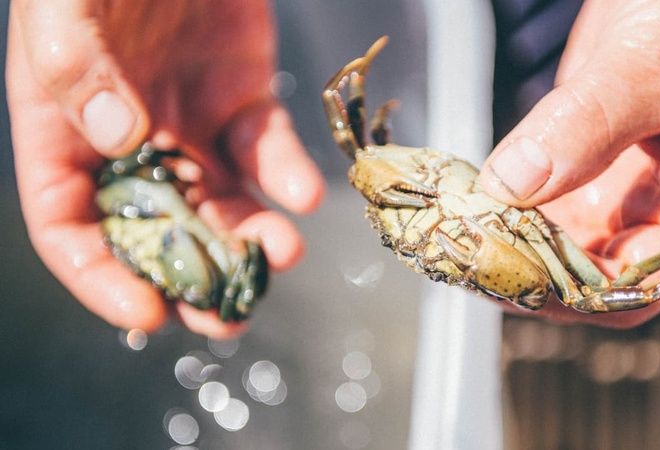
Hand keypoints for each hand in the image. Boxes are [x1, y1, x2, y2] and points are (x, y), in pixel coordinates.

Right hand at [7, 0, 324, 337]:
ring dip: (253, 236)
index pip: (70, 225)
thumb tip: (120, 137)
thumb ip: (79, 68)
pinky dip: (289, 175)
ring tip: (280, 254)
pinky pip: (269, 150)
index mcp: (68, 131)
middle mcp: (133, 141)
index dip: (102, 277)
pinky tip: (305, 195)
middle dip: (195, 278)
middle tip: (228, 315)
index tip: (147, 310)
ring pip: (224, 201)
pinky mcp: (244, 100)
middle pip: (159, 232)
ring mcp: (192, 124)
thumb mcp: (68, 7)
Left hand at [480, 0, 659, 326]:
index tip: (509, 283)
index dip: (572, 298)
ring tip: (461, 238)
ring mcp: (626, 181)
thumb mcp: (651, 71)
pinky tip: (474, 201)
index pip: (637, 288)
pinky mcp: (591, 153)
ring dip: (514, 240)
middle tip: (470, 259)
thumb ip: (585, 128)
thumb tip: (513, 184)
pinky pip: (547, 196)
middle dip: (531, 271)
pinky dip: (510, 203)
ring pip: (563, 238)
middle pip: (592, 271)